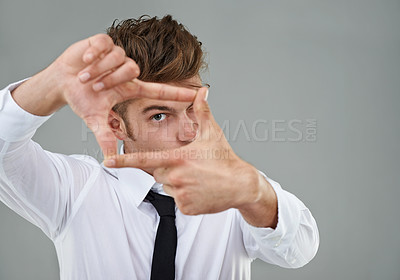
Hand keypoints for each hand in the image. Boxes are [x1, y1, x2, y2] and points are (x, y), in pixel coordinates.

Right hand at [50, 34, 196, 156]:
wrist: (62, 81)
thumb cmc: (82, 98)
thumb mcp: (95, 119)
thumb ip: (105, 137)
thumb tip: (111, 159)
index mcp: (130, 88)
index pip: (159, 90)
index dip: (177, 93)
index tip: (197, 94)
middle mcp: (127, 71)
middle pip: (132, 69)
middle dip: (110, 79)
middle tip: (96, 87)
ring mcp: (116, 56)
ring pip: (118, 57)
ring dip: (99, 70)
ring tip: (87, 77)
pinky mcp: (103, 43)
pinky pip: (105, 45)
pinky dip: (93, 55)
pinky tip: (86, 61)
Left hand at [105, 88, 274, 220]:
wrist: (241, 185)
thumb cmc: (225, 158)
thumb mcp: (213, 133)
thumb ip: (202, 111)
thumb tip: (202, 91)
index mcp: (178, 158)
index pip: (145, 160)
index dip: (124, 161)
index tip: (108, 162)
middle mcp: (176, 177)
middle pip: (158, 173)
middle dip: (169, 169)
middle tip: (191, 167)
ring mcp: (181, 194)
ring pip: (168, 187)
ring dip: (178, 183)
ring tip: (198, 179)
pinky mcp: (186, 208)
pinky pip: (178, 200)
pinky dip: (186, 196)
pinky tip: (201, 190)